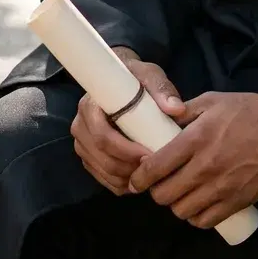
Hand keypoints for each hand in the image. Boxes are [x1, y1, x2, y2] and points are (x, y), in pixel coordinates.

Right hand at [69, 48, 185, 195]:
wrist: (118, 80)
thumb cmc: (134, 78)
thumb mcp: (149, 75)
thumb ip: (162, 89)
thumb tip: (176, 109)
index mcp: (90, 105)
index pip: (102, 136)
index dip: (125, 150)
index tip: (149, 154)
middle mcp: (81, 126)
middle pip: (102, 158)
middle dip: (129, 167)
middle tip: (155, 167)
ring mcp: (82, 143)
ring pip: (103, 171)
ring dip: (126, 178)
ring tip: (151, 173)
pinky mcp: (88, 156)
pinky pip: (102, 178)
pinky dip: (121, 183)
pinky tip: (139, 179)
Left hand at [129, 84, 257, 228]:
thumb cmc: (249, 110)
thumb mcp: (213, 100)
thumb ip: (184, 111)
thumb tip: (160, 119)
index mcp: (197, 138)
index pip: (155, 167)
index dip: (139, 177)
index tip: (136, 178)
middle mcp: (206, 166)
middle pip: (164, 195)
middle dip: (156, 191)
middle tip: (158, 183)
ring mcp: (222, 187)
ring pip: (182, 211)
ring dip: (176, 204)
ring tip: (179, 192)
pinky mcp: (237, 201)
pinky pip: (205, 221)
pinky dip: (196, 216)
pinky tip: (197, 203)